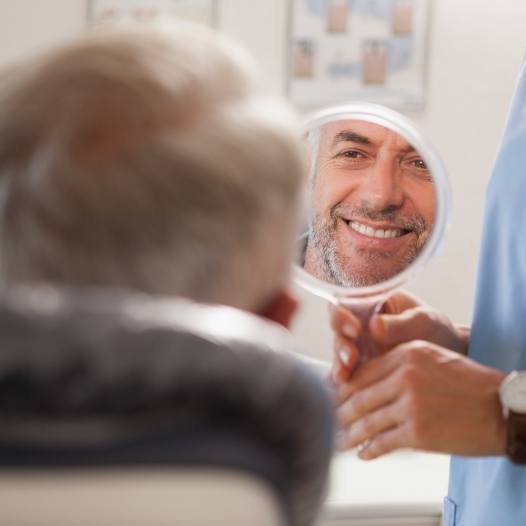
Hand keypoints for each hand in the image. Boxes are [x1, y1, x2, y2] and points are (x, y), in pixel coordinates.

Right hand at [330, 290, 469, 382]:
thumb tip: (374, 326)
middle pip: (337, 330)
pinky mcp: (361, 369)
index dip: (342, 315)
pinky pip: (346, 373)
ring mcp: (358, 347)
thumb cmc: (437, 331)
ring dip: (339, 364)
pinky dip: (344, 381)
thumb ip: (400, 323)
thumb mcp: (424, 322)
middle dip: (341, 345)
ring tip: (345, 376)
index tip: (355, 329)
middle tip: (351, 358)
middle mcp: (359, 323)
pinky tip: (345, 388)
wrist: (450, 359)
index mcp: (371, 302)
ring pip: (339, 353)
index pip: (345, 303)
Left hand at [336, 340, 505, 458]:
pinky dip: (369, 449)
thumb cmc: (468, 383)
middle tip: (328, 420)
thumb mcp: (431, 358)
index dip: (342, 388)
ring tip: (338, 441)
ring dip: (349, 434)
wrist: (501, 407)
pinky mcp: (418, 432)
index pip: (363, 373)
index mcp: (406, 354)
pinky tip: (363, 453)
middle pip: (359, 396)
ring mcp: (411, 405)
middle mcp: (405, 376)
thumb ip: (398, 364)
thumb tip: (367, 382)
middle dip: (339, 411)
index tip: (331, 397)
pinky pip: (383, 442)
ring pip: (367, 421)